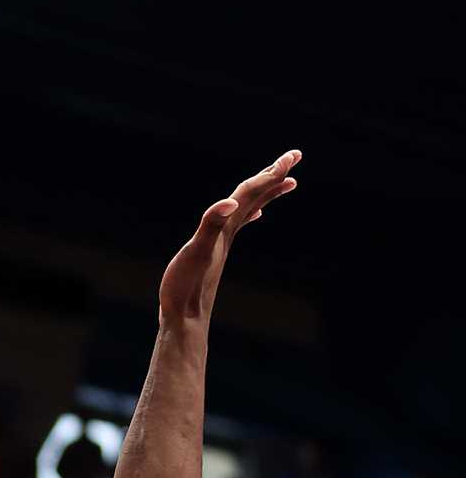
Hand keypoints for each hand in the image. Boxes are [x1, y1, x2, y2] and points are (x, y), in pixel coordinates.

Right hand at [159, 150, 300, 324]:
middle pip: (256, 197)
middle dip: (274, 176)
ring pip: (249, 209)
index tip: (291, 157)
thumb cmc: (187, 286)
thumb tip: (231, 202)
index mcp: (225, 227)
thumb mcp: (197, 250)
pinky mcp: (215, 253)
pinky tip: (255, 214)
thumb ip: (212, 224)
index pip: (252, 193)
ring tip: (283, 180)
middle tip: (293, 157)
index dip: (270, 173)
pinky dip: (248, 213)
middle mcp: (228, 232)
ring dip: (265, 192)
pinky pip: (236, 225)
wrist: (185, 320)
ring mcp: (223, 243)